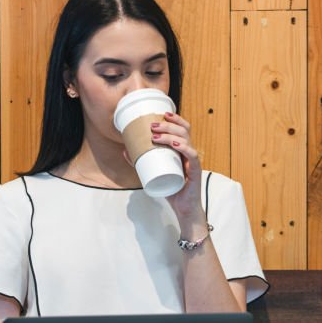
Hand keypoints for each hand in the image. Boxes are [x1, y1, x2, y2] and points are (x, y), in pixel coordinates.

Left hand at [122, 111, 205, 226]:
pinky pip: (192, 156)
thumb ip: (140, 163)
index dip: (175, 119)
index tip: (162, 114)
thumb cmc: (172, 190)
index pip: (183, 129)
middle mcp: (189, 153)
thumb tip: (125, 151)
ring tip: (155, 136)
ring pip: (185, 140)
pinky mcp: (196, 171)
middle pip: (183, 131)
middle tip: (152, 126)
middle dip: (167, 125)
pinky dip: (184, 148)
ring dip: (170, 135)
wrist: (183, 208)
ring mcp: (193, 161)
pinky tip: (174, 144)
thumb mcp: (153, 173)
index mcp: (183, 150)